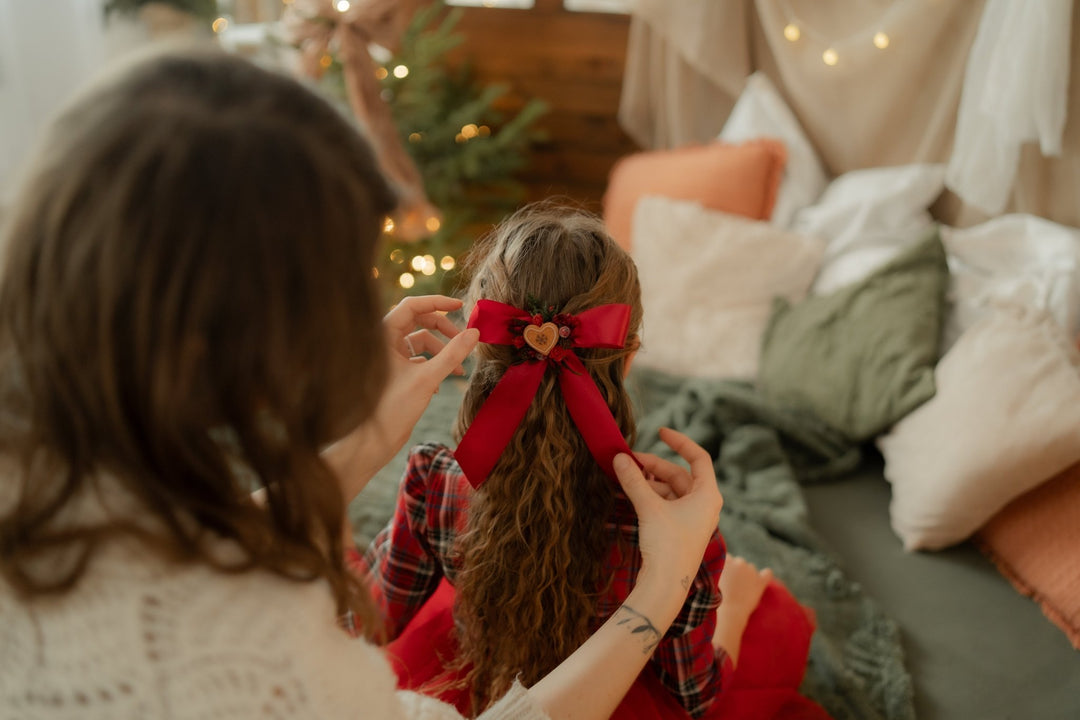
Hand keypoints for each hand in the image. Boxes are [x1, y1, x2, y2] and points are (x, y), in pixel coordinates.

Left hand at [324, 295, 478, 499]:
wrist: (371, 441)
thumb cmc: (392, 409)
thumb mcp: (427, 378)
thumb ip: (452, 353)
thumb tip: (475, 333)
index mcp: (383, 336)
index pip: (412, 306)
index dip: (437, 302)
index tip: (460, 305)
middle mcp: (384, 343)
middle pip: (419, 322)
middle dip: (443, 331)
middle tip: (463, 340)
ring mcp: (390, 359)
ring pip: (421, 343)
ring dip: (441, 353)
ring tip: (457, 372)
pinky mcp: (396, 374)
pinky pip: (419, 360)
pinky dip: (433, 366)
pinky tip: (439, 386)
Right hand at [613, 427, 722, 590]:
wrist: (666, 586)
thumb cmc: (667, 546)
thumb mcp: (649, 508)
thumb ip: (634, 480)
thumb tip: (618, 458)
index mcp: (708, 495)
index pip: (698, 457)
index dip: (680, 441)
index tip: (660, 431)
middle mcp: (705, 504)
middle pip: (679, 474)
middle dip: (654, 465)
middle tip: (628, 460)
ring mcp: (693, 518)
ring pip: (671, 489)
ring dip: (649, 481)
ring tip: (625, 476)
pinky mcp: (681, 530)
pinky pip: (666, 503)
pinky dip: (650, 495)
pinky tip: (632, 493)